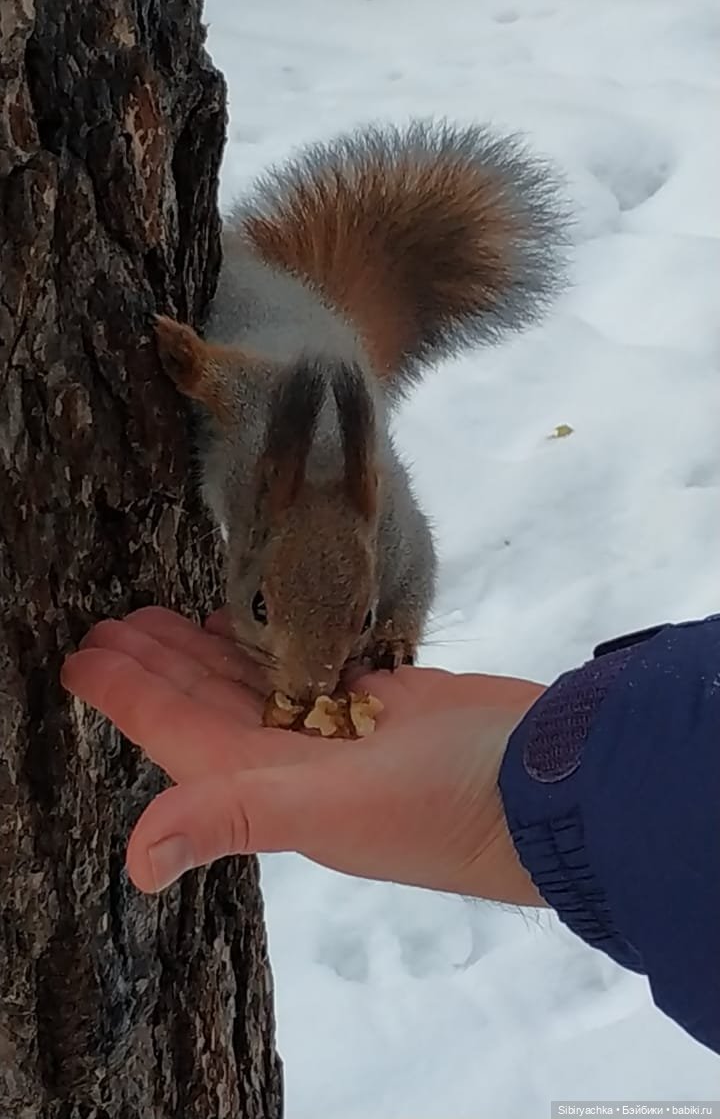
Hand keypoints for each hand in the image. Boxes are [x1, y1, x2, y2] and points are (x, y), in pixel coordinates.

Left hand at [61, 607, 545, 905]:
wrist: (548, 783)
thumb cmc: (443, 798)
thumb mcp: (331, 808)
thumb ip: (233, 816)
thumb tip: (135, 864)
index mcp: (267, 784)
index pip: (175, 730)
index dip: (125, 694)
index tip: (79, 656)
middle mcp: (292, 760)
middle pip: (203, 702)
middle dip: (153, 664)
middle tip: (108, 623)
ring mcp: (336, 730)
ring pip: (248, 683)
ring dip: (200, 651)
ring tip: (159, 616)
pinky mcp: (379, 700)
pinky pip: (301, 667)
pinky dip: (266, 646)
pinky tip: (248, 626)